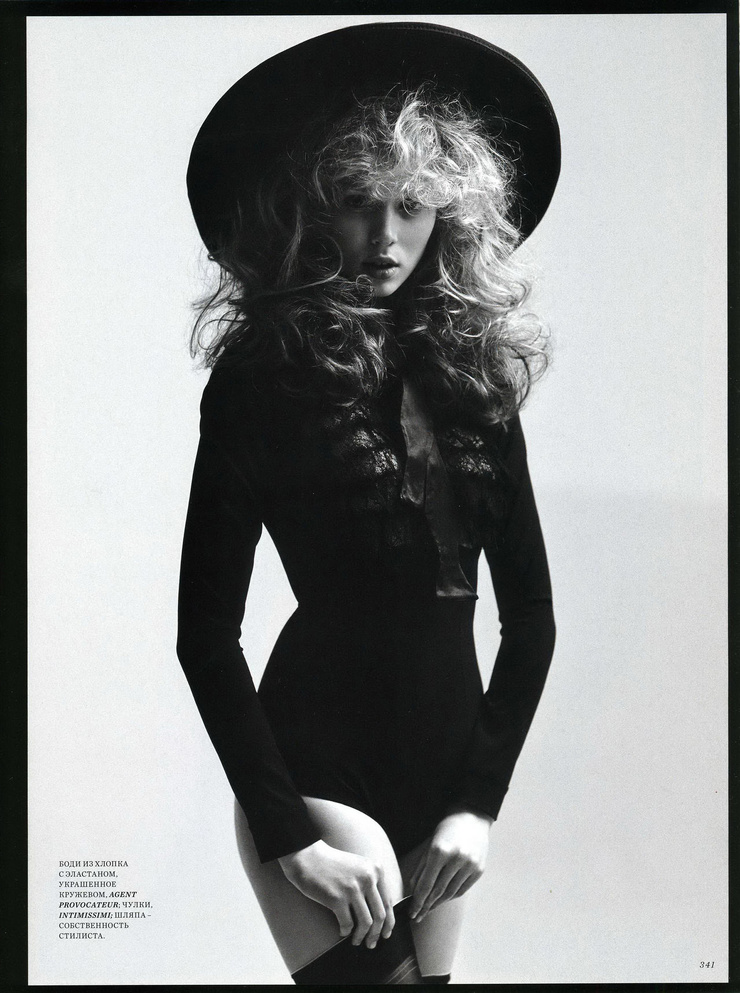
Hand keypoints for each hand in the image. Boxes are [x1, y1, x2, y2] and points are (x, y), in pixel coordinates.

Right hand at [278, 840, 394, 948]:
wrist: (308, 857)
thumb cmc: (333, 864)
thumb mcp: (360, 867)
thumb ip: (372, 884)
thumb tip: (382, 914)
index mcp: (376, 870)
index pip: (388, 902)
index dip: (388, 922)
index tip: (386, 933)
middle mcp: (368, 878)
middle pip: (380, 915)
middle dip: (377, 934)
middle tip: (371, 944)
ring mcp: (352, 888)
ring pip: (366, 923)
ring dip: (362, 937)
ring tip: (357, 941)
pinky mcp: (337, 898)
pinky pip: (347, 924)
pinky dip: (346, 931)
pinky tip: (342, 931)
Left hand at [408, 810, 492, 921]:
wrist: (472, 817)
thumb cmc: (446, 829)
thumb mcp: (429, 844)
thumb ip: (421, 868)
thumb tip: (413, 891)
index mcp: (440, 851)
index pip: (426, 883)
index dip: (418, 901)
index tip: (412, 912)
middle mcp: (457, 859)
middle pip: (438, 890)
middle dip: (426, 905)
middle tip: (418, 916)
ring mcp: (470, 865)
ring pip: (451, 893)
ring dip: (438, 903)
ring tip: (428, 909)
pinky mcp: (479, 870)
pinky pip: (462, 889)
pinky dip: (451, 896)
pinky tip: (443, 900)